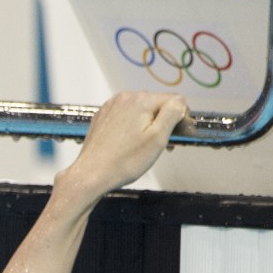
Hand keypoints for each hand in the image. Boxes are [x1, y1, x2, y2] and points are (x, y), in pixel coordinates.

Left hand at [67, 91, 189, 196]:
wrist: (91, 175)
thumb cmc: (125, 161)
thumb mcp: (158, 137)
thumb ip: (173, 113)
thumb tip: (179, 101)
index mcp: (141, 100)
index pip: (175, 100)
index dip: (181, 118)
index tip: (180, 136)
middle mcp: (124, 97)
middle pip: (156, 105)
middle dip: (163, 122)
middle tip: (164, 145)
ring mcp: (110, 107)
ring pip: (140, 111)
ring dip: (148, 125)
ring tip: (146, 147)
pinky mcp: (101, 118)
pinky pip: (125, 117)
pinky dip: (132, 128)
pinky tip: (130, 144)